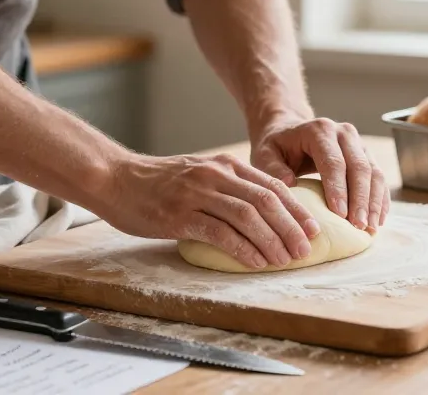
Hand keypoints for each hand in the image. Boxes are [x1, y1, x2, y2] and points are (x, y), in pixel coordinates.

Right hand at [103, 153, 321, 268]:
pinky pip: (219, 233)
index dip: (296, 210)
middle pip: (266, 201)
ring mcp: (197, 194)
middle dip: (291, 228)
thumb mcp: (200, 174)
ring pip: (247, 216)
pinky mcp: (179, 215)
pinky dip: (242, 249)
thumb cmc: (157, 183)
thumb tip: (263, 214)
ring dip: (271, 241)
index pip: (272, 186)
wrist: (114, 179)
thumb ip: (228, 187)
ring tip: (285, 260)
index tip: (313, 230)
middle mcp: (215, 175)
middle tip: (305, 250)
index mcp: (225, 165)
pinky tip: (255, 261)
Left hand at [251, 117, 389, 232]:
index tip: (340, 215)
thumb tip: (291, 185)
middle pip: (359, 167)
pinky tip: (378, 219)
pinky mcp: (366, 155)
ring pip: (374, 172)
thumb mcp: (265, 155)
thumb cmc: (276, 147)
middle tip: (359, 226)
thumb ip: (273, 169)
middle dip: (361, 199)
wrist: (289, 131)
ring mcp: (358, 143)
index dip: (339, 189)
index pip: (333, 161)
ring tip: (370, 228)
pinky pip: (379, 177)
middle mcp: (344, 133)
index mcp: (319, 130)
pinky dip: (380, 199)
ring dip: (374, 202)